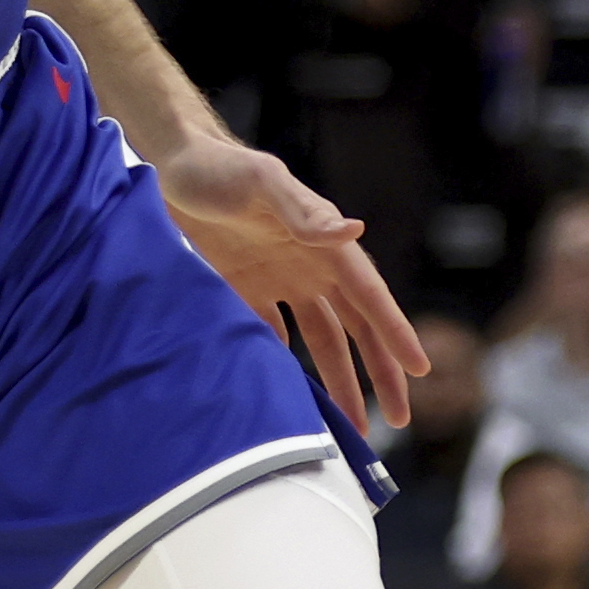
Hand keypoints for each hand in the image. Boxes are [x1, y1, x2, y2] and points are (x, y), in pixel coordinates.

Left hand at [155, 138, 427, 432]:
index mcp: (324, 244)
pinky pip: (274, 335)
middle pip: (355, 329)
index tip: (418, 370)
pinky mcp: (245, 289)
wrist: (170, 164)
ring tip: (351, 424)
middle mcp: (310, 266)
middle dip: (379, 373)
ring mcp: (280, 281)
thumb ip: (304, 211)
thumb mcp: (264, 182)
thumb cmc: (221, 168)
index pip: (370, 296)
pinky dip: (286, 364)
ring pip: (320, 341)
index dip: (395, 333)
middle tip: (399, 419)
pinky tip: (294, 393)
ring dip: (338, 380)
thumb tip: (354, 230)